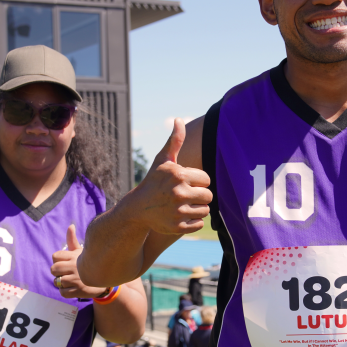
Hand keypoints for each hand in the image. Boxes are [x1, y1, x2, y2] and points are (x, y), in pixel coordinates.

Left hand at [51, 225, 108, 298]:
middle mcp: (75, 267)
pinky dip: (65, 292)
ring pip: (58, 282)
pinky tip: (72, 288)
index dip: (58, 261)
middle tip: (65, 273)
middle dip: (57, 273)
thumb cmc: (90, 263)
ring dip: (62, 283)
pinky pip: (63, 293)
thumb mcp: (82, 252)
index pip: (55, 256)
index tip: (65, 263)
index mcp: (74, 256)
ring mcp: (77, 280)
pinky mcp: (78, 291)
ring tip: (71, 281)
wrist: (106, 280)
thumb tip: (70, 225)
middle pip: (53, 269)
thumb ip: (72, 240)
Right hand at [129, 119, 211, 233]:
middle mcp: (179, 193)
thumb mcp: (163, 160)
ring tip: (183, 205)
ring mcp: (178, 211)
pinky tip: (181, 215)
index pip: (206, 180)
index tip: (186, 182)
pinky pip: (199, 224)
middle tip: (186, 195)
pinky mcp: (178, 227)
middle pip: (208, 196)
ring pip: (205, 210)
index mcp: (179, 175)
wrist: (137, 208)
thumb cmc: (154, 181)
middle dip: (199, 195)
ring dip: (197, 208)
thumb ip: (175, 141)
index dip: (198, 181)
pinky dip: (193, 221)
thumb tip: (178, 120)